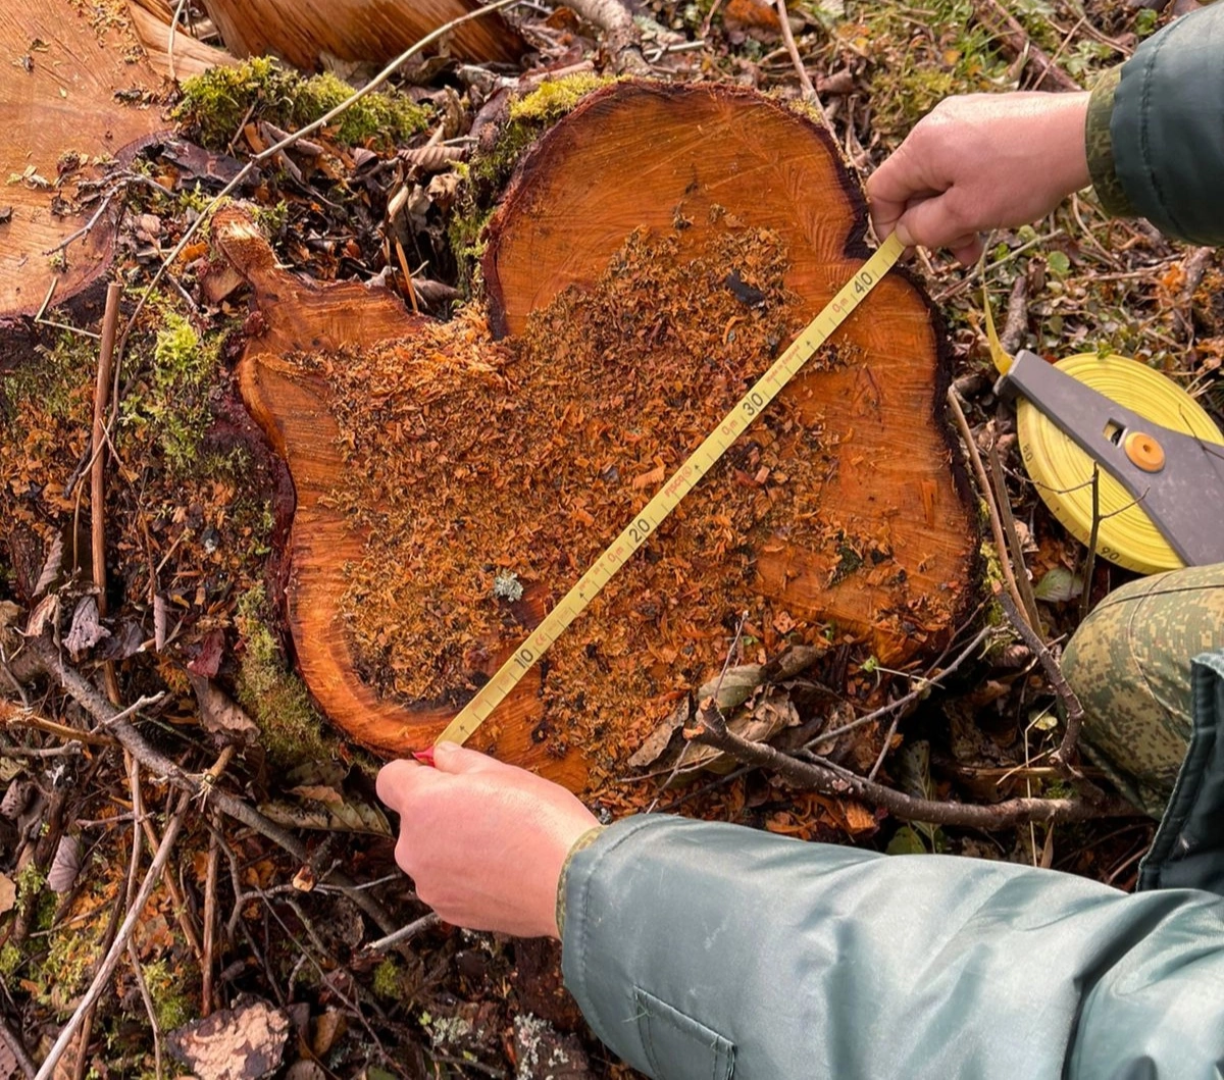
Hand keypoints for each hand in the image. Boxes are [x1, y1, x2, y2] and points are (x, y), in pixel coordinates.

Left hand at [376, 743, 598, 938]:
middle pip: (414, 820)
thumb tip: (440, 756)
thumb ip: (459, 761)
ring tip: (499, 844)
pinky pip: (448, 884)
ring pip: (431, 854)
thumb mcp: (502, 772)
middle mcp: (414, 848)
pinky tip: (501, 870)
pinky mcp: (449, 912)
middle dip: (440, 812)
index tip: (436, 774)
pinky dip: (466, 876)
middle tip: (485, 809)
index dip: (413, 772)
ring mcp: (430, 885)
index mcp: (422, 804)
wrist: (569, 882)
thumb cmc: (540, 822)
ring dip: (452, 847)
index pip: (389, 779)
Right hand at [866, 92, 1091, 263]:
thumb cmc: (1023, 175)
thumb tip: (904, 233)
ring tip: (981, 239)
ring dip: (955, 212)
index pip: (881, 189)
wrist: (1085, 134)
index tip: (906, 252)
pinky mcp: (989, 116)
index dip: (886, 225)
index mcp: (922, 145)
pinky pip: (964, 160)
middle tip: (959, 252)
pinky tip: (997, 206)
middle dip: (931, 223)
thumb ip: (924, 229)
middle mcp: (937, 123)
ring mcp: (965, 116)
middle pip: (914, 184)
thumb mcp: (966, 215)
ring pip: (942, 176)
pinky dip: (972, 189)